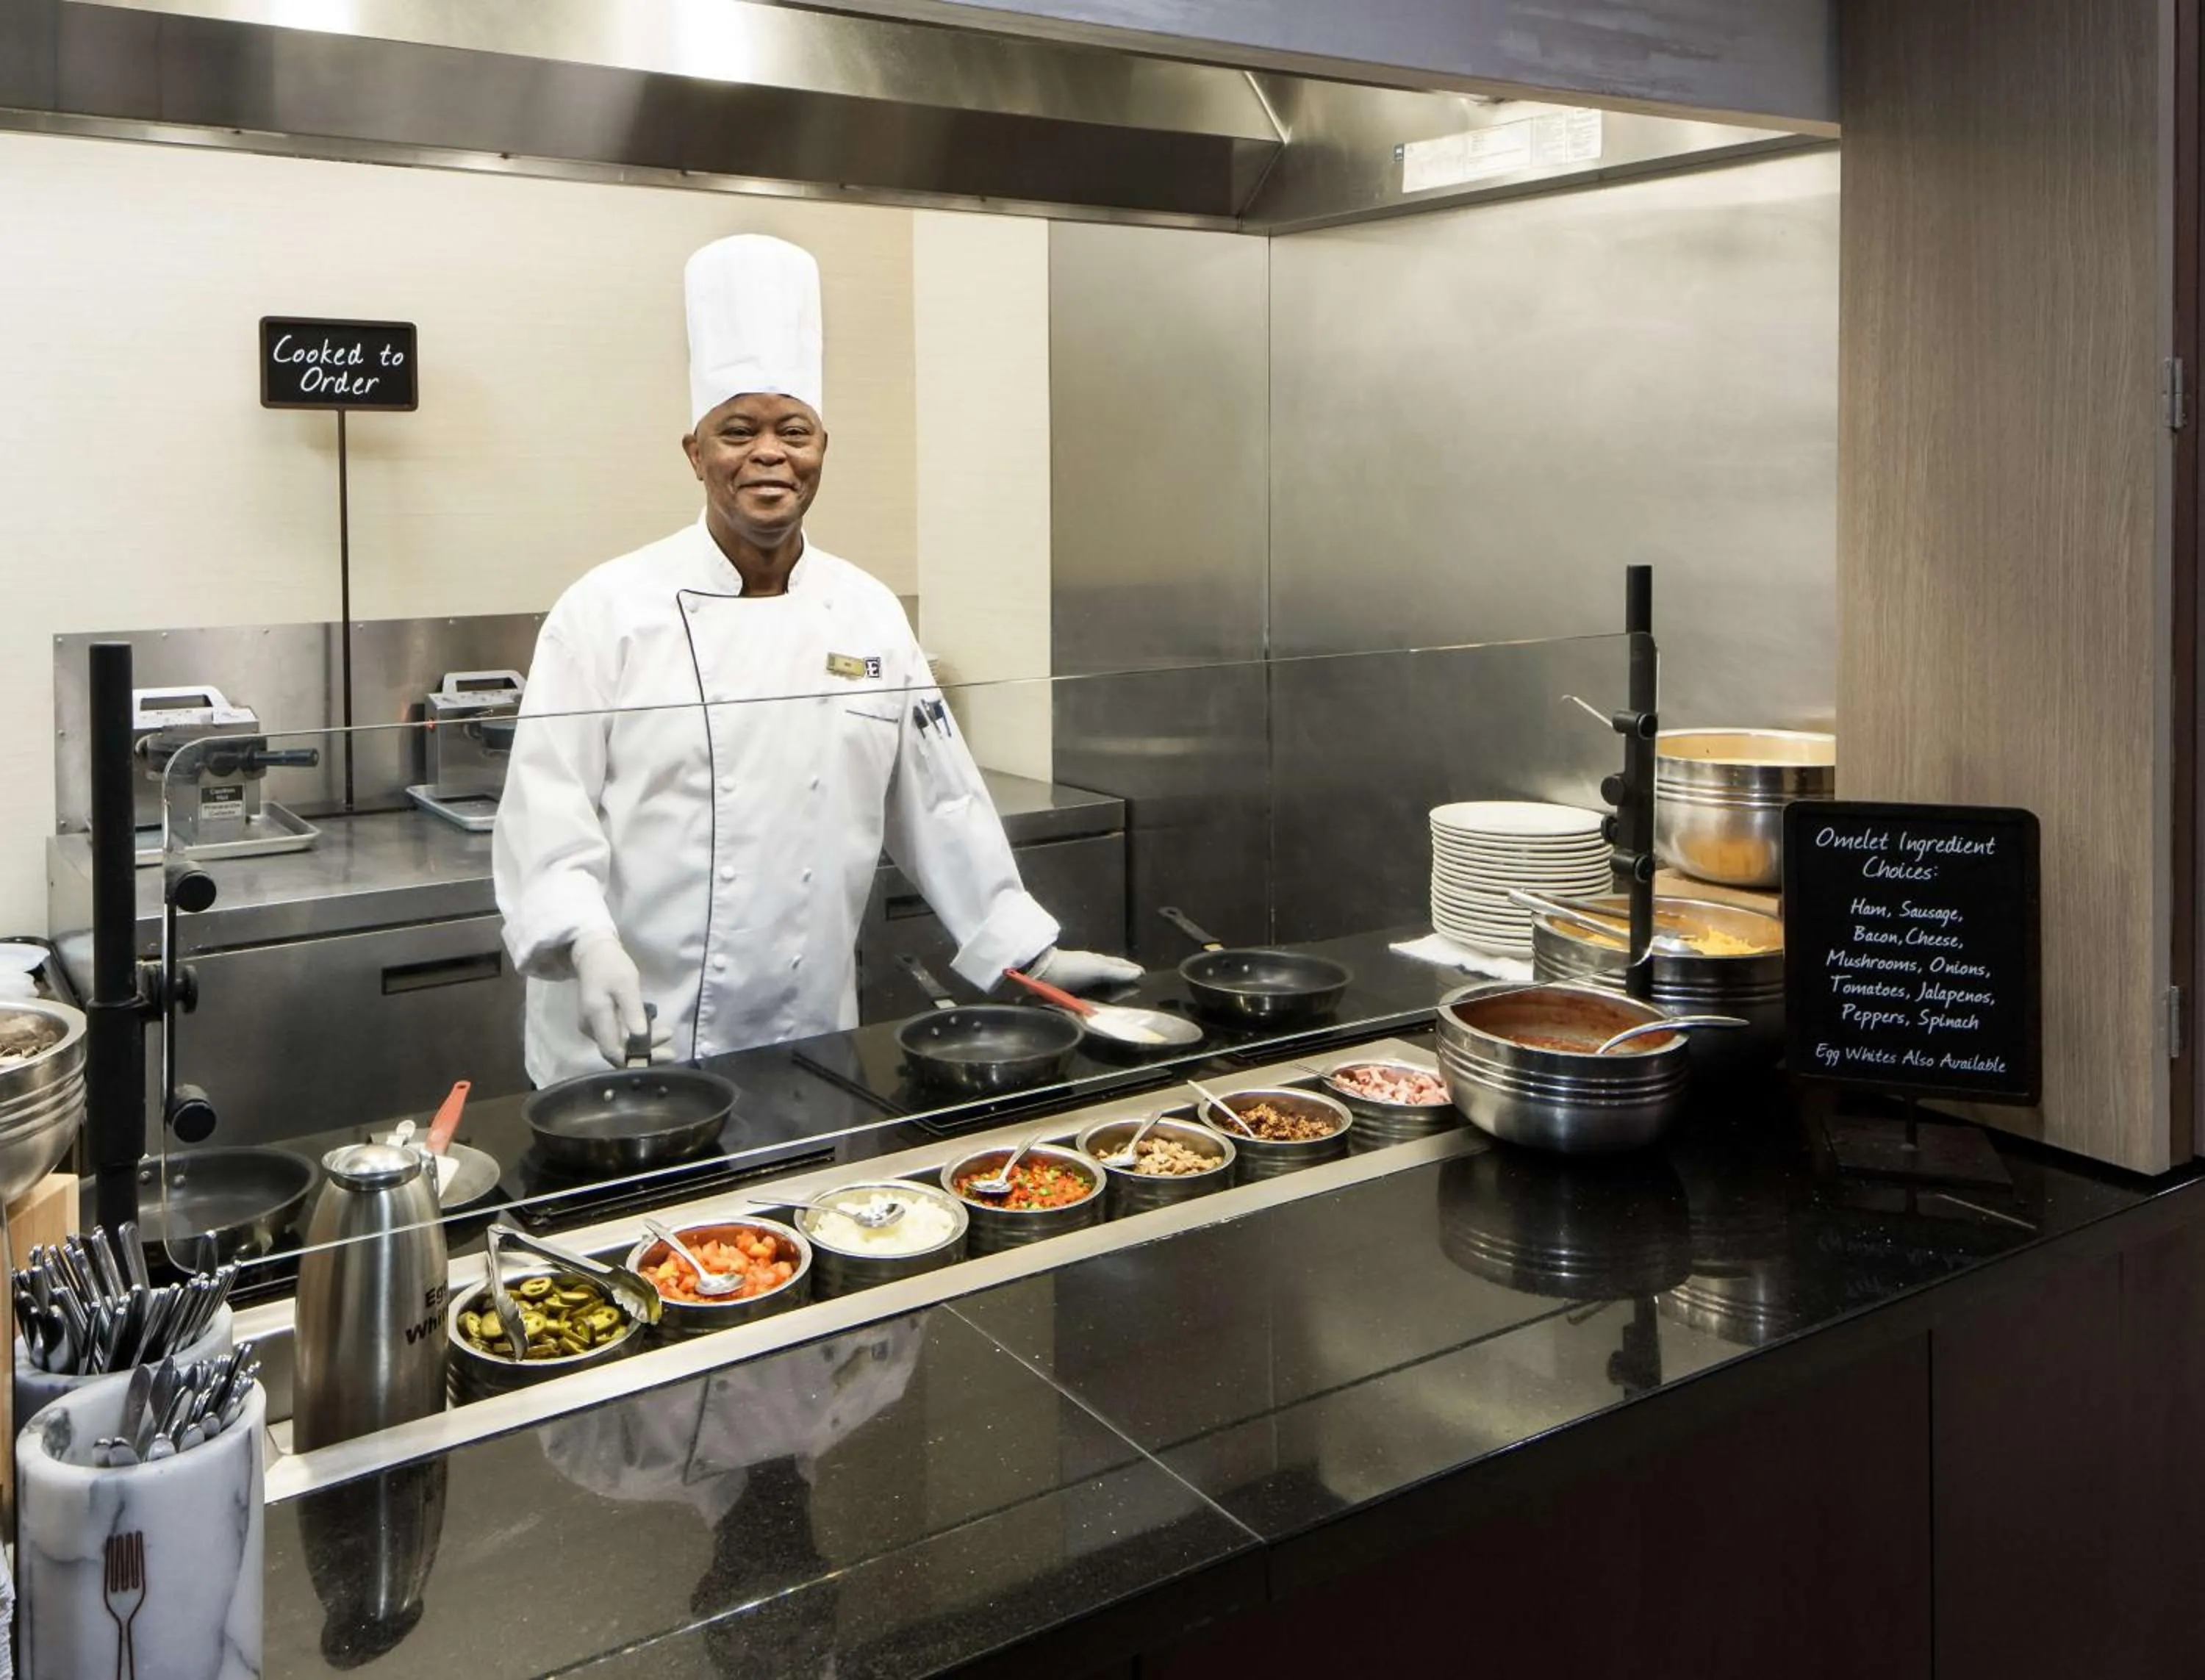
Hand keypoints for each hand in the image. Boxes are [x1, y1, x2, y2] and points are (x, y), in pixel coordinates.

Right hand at [571, 931, 670, 1065]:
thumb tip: (641, 1037)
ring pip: (618, 1045)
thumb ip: (632, 1011)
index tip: (662, 1054)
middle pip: (617, 1051)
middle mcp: (590, 1028)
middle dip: (645, 1054)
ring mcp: (592, 1026)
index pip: (613, 1051)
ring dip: (642, 1045)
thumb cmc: (611, 966)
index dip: (636, 1059)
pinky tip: (651, 1031)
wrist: (593, 954)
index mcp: (596, 1018)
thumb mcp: (626, 984)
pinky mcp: (598, 1023)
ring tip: (666, 1036)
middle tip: (671, 1051)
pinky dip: (635, 1037)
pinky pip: (617, 1037)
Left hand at [1027, 946, 1143, 994]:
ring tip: (1121, 993)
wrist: (1041, 973)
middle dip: (1123, 976)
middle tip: (1135, 984)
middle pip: (1111, 972)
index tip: (1142, 974)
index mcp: (1099, 961)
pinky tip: (1100, 1001)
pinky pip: (1091, 992)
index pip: (1119, 964)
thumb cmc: (1072, 969)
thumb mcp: (1098, 969)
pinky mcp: (1072, 990)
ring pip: (1101, 982)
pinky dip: (1099, 995)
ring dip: (1111, 986)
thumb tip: (1139, 973)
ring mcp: (1080, 979)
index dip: (1131, 968)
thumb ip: (1117, 972)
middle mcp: (1091, 968)